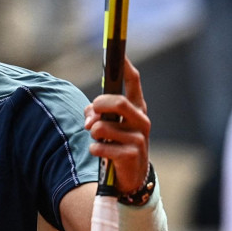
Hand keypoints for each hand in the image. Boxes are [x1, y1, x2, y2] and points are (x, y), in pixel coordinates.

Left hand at [84, 57, 150, 194]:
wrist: (130, 177)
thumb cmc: (116, 143)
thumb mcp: (107, 124)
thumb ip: (94, 113)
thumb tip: (90, 119)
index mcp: (136, 107)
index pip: (133, 82)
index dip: (126, 67)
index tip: (119, 53)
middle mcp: (141, 120)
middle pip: (117, 102)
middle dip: (99, 106)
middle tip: (92, 115)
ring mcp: (139, 138)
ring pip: (103, 127)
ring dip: (94, 133)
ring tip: (99, 139)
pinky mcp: (133, 155)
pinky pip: (101, 146)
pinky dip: (95, 149)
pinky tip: (101, 153)